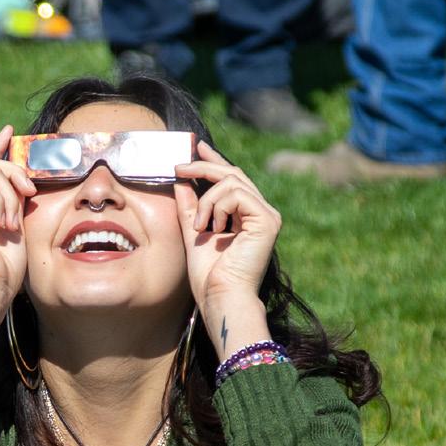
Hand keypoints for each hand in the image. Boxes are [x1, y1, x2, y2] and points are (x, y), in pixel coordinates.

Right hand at [0, 125, 34, 311]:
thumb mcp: (17, 221)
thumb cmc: (7, 265)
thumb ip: (15, 196)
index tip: (11, 131)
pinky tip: (2, 223)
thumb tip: (21, 170)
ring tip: (11, 224)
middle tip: (30, 194)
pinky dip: (0, 202)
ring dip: (10, 197)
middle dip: (16, 175)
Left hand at [174, 143, 281, 357]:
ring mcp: (267, 215)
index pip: (232, 179)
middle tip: (178, 167)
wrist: (221, 297)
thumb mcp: (194, 233)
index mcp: (246, 217)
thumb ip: (190, 207)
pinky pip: (238, 193)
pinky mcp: (267, 220)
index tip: (195, 147)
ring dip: (207, 200)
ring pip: (232, 182)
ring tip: (200, 226)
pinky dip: (218, 206)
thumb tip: (181, 181)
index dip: (213, 161)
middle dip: (204, 167)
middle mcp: (260, 213)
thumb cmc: (209, 277)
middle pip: (233, 174)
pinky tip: (214, 227)